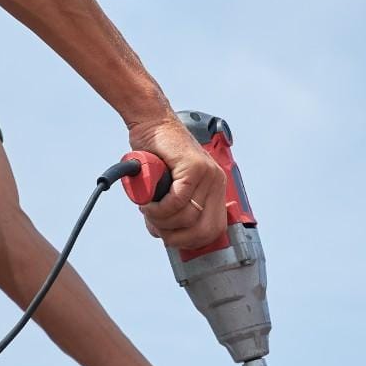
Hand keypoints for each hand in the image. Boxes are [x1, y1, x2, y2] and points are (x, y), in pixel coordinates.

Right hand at [127, 116, 227, 250]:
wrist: (152, 124)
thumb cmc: (157, 157)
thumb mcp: (169, 189)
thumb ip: (173, 211)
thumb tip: (167, 236)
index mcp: (215, 190)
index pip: (214, 230)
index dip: (191, 241)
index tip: (171, 239)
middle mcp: (216, 182)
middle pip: (204, 229)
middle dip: (177, 237)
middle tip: (157, 228)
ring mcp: (207, 174)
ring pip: (187, 217)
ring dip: (162, 221)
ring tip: (148, 211)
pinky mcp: (193, 166)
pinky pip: (177, 201)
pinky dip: (159, 209)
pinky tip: (148, 205)